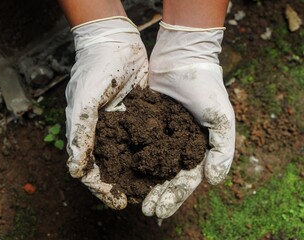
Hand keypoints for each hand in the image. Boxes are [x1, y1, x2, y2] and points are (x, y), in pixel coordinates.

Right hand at [66, 17, 147, 209]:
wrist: (116, 41)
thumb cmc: (95, 68)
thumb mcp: (84, 100)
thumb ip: (81, 134)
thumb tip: (75, 171)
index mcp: (88, 132)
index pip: (92, 168)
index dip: (102, 187)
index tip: (119, 202)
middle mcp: (105, 132)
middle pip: (113, 165)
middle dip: (124, 184)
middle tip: (141, 199)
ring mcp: (124, 124)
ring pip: (131, 154)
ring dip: (140, 171)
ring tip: (156, 187)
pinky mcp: (141, 114)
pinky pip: (146, 137)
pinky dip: (153, 150)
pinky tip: (166, 161)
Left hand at [142, 22, 234, 218]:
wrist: (183, 57)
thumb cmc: (205, 86)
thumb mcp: (221, 116)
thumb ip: (222, 149)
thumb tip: (214, 181)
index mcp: (198, 147)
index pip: (186, 178)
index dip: (174, 196)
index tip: (159, 211)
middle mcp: (180, 144)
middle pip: (167, 175)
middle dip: (157, 193)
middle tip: (145, 211)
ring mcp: (163, 133)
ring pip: (152, 163)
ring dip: (144, 180)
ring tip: (131, 196)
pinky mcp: (147, 121)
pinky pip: (139, 142)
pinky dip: (132, 156)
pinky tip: (122, 169)